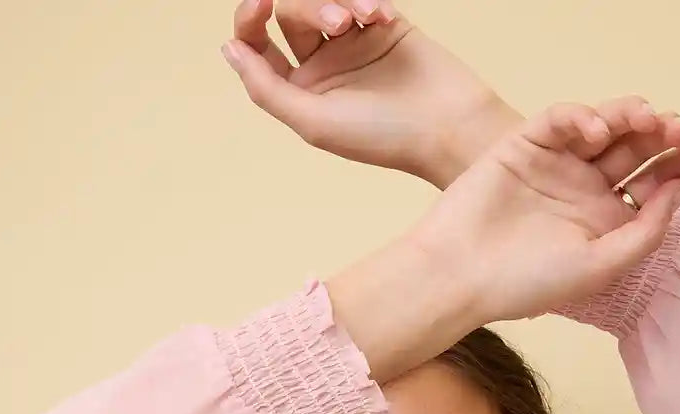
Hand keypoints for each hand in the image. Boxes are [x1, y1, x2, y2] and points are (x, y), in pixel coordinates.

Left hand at [222, 1, 518, 185]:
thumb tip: (230, 51)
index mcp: (301, 93)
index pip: (258, 45)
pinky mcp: (383, 25)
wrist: (449, 126)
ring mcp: (352, 44)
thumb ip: (265, 88)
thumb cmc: (384, 135)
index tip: (260, 2)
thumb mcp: (313, 122)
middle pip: (290, 13)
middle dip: (308, 5)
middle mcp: (323, 66)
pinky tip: (380, 13)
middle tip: (338, 19)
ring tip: (359, 15)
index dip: (250, 17)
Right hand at [409, 101, 679, 322]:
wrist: (460, 275)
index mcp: (607, 221)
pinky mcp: (526, 143)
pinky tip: (596, 132)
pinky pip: (564, 118)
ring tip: (647, 121)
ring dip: (631, 116)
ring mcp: (557, 164)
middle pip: (639, 148)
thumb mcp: (603, 265)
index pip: (657, 181)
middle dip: (666, 132)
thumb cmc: (527, 283)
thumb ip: (647, 230)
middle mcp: (586, 190)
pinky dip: (584, 116)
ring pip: (607, 126)